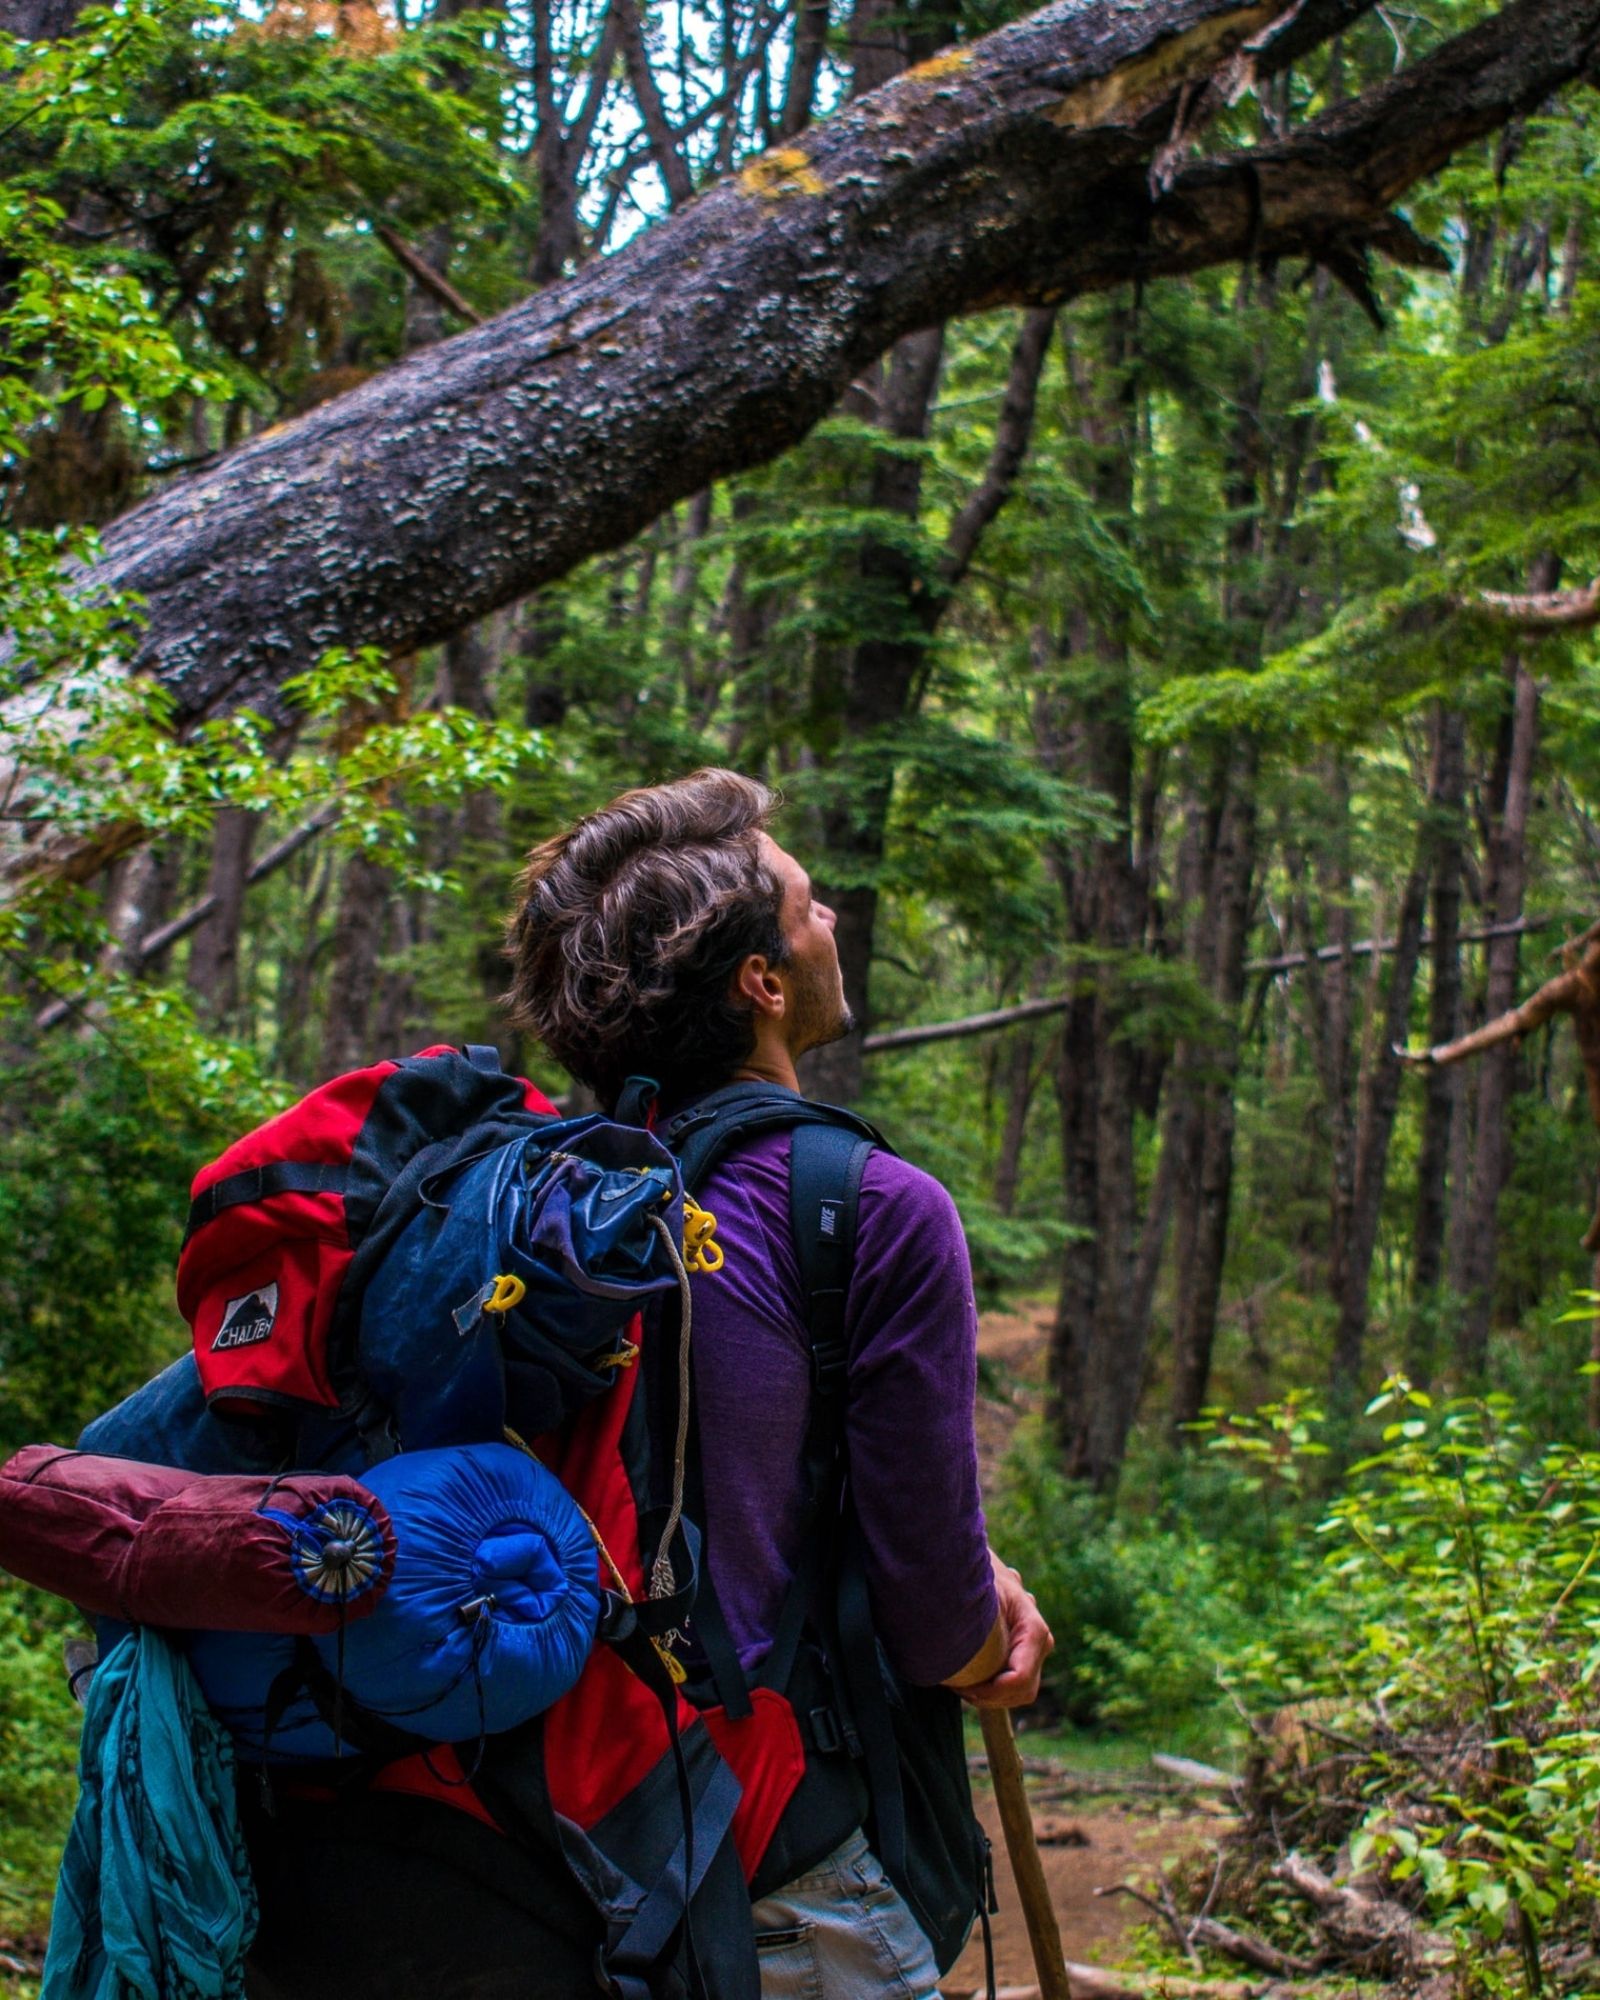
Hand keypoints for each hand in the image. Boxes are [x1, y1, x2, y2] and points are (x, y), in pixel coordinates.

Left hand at [958, 1552, 1052, 1709]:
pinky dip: (994, 1688)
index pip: (1019, 1678)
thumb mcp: (975, 1594)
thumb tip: (959, 1651)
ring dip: (992, 1695)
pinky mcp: (1024, 1650)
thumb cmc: (974, 1574)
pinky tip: (969, 1677)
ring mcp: (1034, 1646)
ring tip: (960, 1683)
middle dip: (991, 1697)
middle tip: (958, 1688)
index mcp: (1032, 1629)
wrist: (976, 1557)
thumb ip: (976, 1621)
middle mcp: (1040, 1640)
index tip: (961, 1686)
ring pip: (1021, 1691)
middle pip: (1023, 1690)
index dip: (991, 1692)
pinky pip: (1014, 1680)